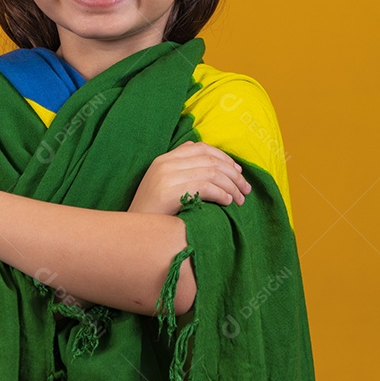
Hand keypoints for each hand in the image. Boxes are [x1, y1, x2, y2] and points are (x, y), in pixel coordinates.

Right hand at [128, 141, 251, 215]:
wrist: (133, 233)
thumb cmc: (153, 214)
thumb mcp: (163, 185)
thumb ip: (180, 169)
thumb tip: (205, 155)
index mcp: (164, 159)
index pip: (200, 147)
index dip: (223, 157)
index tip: (238, 170)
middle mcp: (165, 164)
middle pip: (210, 160)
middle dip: (233, 174)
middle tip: (246, 189)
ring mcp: (166, 177)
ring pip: (211, 173)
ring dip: (231, 186)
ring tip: (239, 199)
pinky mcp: (170, 192)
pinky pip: (205, 187)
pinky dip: (221, 193)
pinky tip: (227, 202)